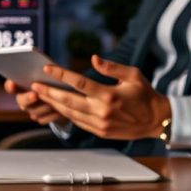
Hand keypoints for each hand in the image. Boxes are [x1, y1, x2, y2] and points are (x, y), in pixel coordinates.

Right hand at [3, 79, 69, 127]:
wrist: (65, 96)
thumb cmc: (54, 80)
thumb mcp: (49, 74)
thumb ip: (42, 73)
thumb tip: (44, 68)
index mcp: (21, 85)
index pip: (10, 86)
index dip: (10, 85)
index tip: (13, 83)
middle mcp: (23, 99)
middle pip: (20, 101)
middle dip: (27, 98)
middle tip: (34, 95)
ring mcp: (31, 110)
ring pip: (32, 112)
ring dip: (43, 107)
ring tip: (53, 102)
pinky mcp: (40, 119)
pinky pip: (42, 120)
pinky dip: (50, 115)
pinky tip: (58, 111)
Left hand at [30, 55, 170, 140]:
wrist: (157, 121)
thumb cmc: (145, 94)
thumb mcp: (133, 75)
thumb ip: (111, 67)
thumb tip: (94, 58)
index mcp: (109, 95)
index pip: (80, 83)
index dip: (62, 75)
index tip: (48, 68)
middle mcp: (102, 111)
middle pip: (68, 101)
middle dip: (48, 92)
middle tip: (34, 85)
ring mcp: (100, 124)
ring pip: (70, 113)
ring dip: (53, 104)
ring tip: (41, 95)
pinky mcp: (100, 132)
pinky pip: (78, 122)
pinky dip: (66, 114)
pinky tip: (57, 106)